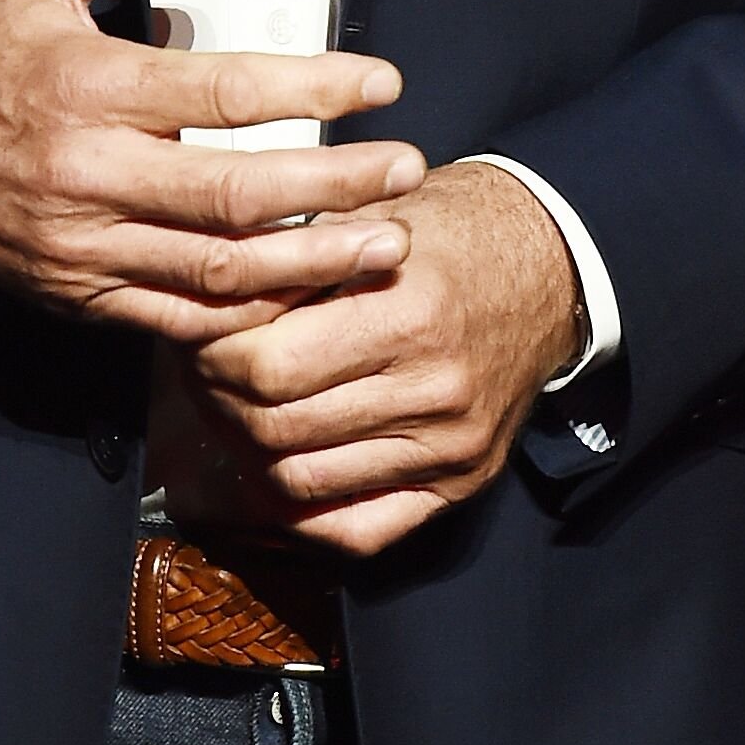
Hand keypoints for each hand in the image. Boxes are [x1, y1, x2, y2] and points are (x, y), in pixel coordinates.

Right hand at [0, 0, 426, 342]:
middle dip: (339, 187)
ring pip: (220, 272)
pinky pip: (182, 319)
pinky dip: (252, 315)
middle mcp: (91, 175)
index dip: (315, 88)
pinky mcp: (84, 294)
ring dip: (314, 262)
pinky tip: (308, 295)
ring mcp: (87, 246)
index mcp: (90, 86)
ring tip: (386, 242)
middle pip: (239, 194)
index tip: (381, 83)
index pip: (226, 93)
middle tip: (408, 168)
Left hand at [184, 158, 583, 553]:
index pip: (270, 364)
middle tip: (201, 369)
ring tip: (231, 409)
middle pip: (278, 427)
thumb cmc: (448, 231)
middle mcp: (435, 388)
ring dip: (249, 451)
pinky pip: (361, 529)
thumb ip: (294, 258)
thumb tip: (201, 296)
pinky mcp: (461, 481)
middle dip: (219, 400)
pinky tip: (276, 470)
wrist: (548, 266)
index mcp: (409, 312)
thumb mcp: (372, 215)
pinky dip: (304, 512)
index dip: (213, 352)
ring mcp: (452, 445)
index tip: (196, 329)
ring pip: (304, 481)